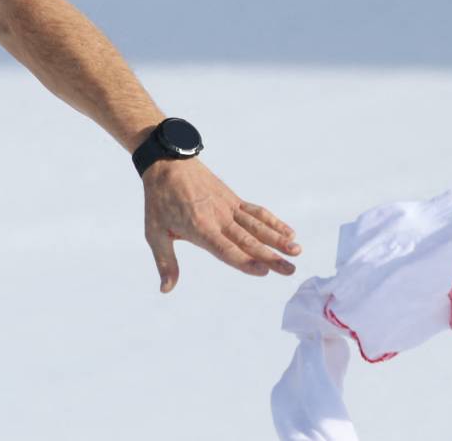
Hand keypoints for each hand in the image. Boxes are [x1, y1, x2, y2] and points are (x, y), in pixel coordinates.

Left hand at [142, 157, 299, 292]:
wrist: (166, 162)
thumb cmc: (158, 200)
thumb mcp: (154, 232)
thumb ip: (165, 262)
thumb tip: (165, 289)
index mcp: (199, 228)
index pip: (225, 249)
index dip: (244, 261)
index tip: (263, 271)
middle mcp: (218, 218)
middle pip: (248, 240)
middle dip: (271, 256)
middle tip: (291, 270)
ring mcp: (228, 207)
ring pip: (257, 225)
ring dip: (278, 238)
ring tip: (297, 250)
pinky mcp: (233, 199)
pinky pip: (256, 211)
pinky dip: (273, 221)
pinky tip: (289, 232)